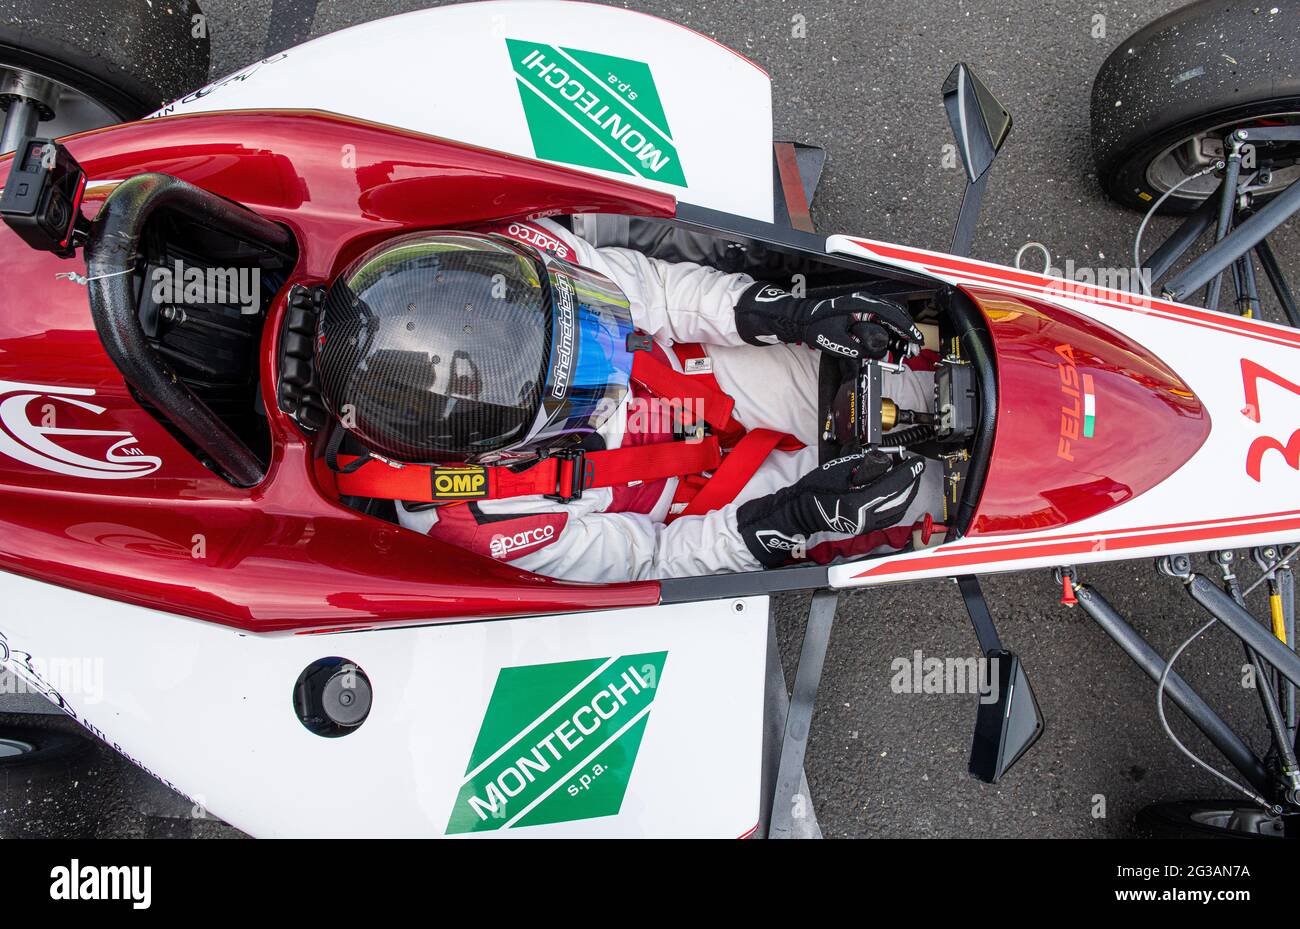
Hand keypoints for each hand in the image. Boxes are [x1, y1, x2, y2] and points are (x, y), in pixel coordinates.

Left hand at [736, 284, 922, 359]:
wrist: (799, 318)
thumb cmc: (813, 325)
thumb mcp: (837, 341)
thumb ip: (859, 347)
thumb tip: (877, 350)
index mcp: (861, 304)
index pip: (892, 315)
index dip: (907, 329)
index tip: (916, 340)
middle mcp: (864, 301)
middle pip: (894, 313)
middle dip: (906, 330)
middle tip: (914, 346)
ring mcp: (861, 304)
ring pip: (888, 315)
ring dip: (898, 330)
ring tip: (906, 345)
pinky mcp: (858, 310)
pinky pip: (879, 318)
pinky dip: (889, 328)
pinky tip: (891, 339)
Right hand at [737, 452, 925, 566]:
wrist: (802, 510)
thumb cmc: (815, 489)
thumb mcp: (839, 469)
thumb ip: (864, 466)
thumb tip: (885, 462)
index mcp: (859, 502)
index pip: (892, 486)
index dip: (908, 472)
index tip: (916, 462)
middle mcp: (866, 517)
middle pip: (899, 499)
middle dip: (910, 482)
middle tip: (914, 468)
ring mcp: (866, 525)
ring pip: (898, 510)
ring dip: (907, 494)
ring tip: (908, 479)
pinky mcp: (865, 527)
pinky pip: (890, 516)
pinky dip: (898, 504)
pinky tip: (898, 494)